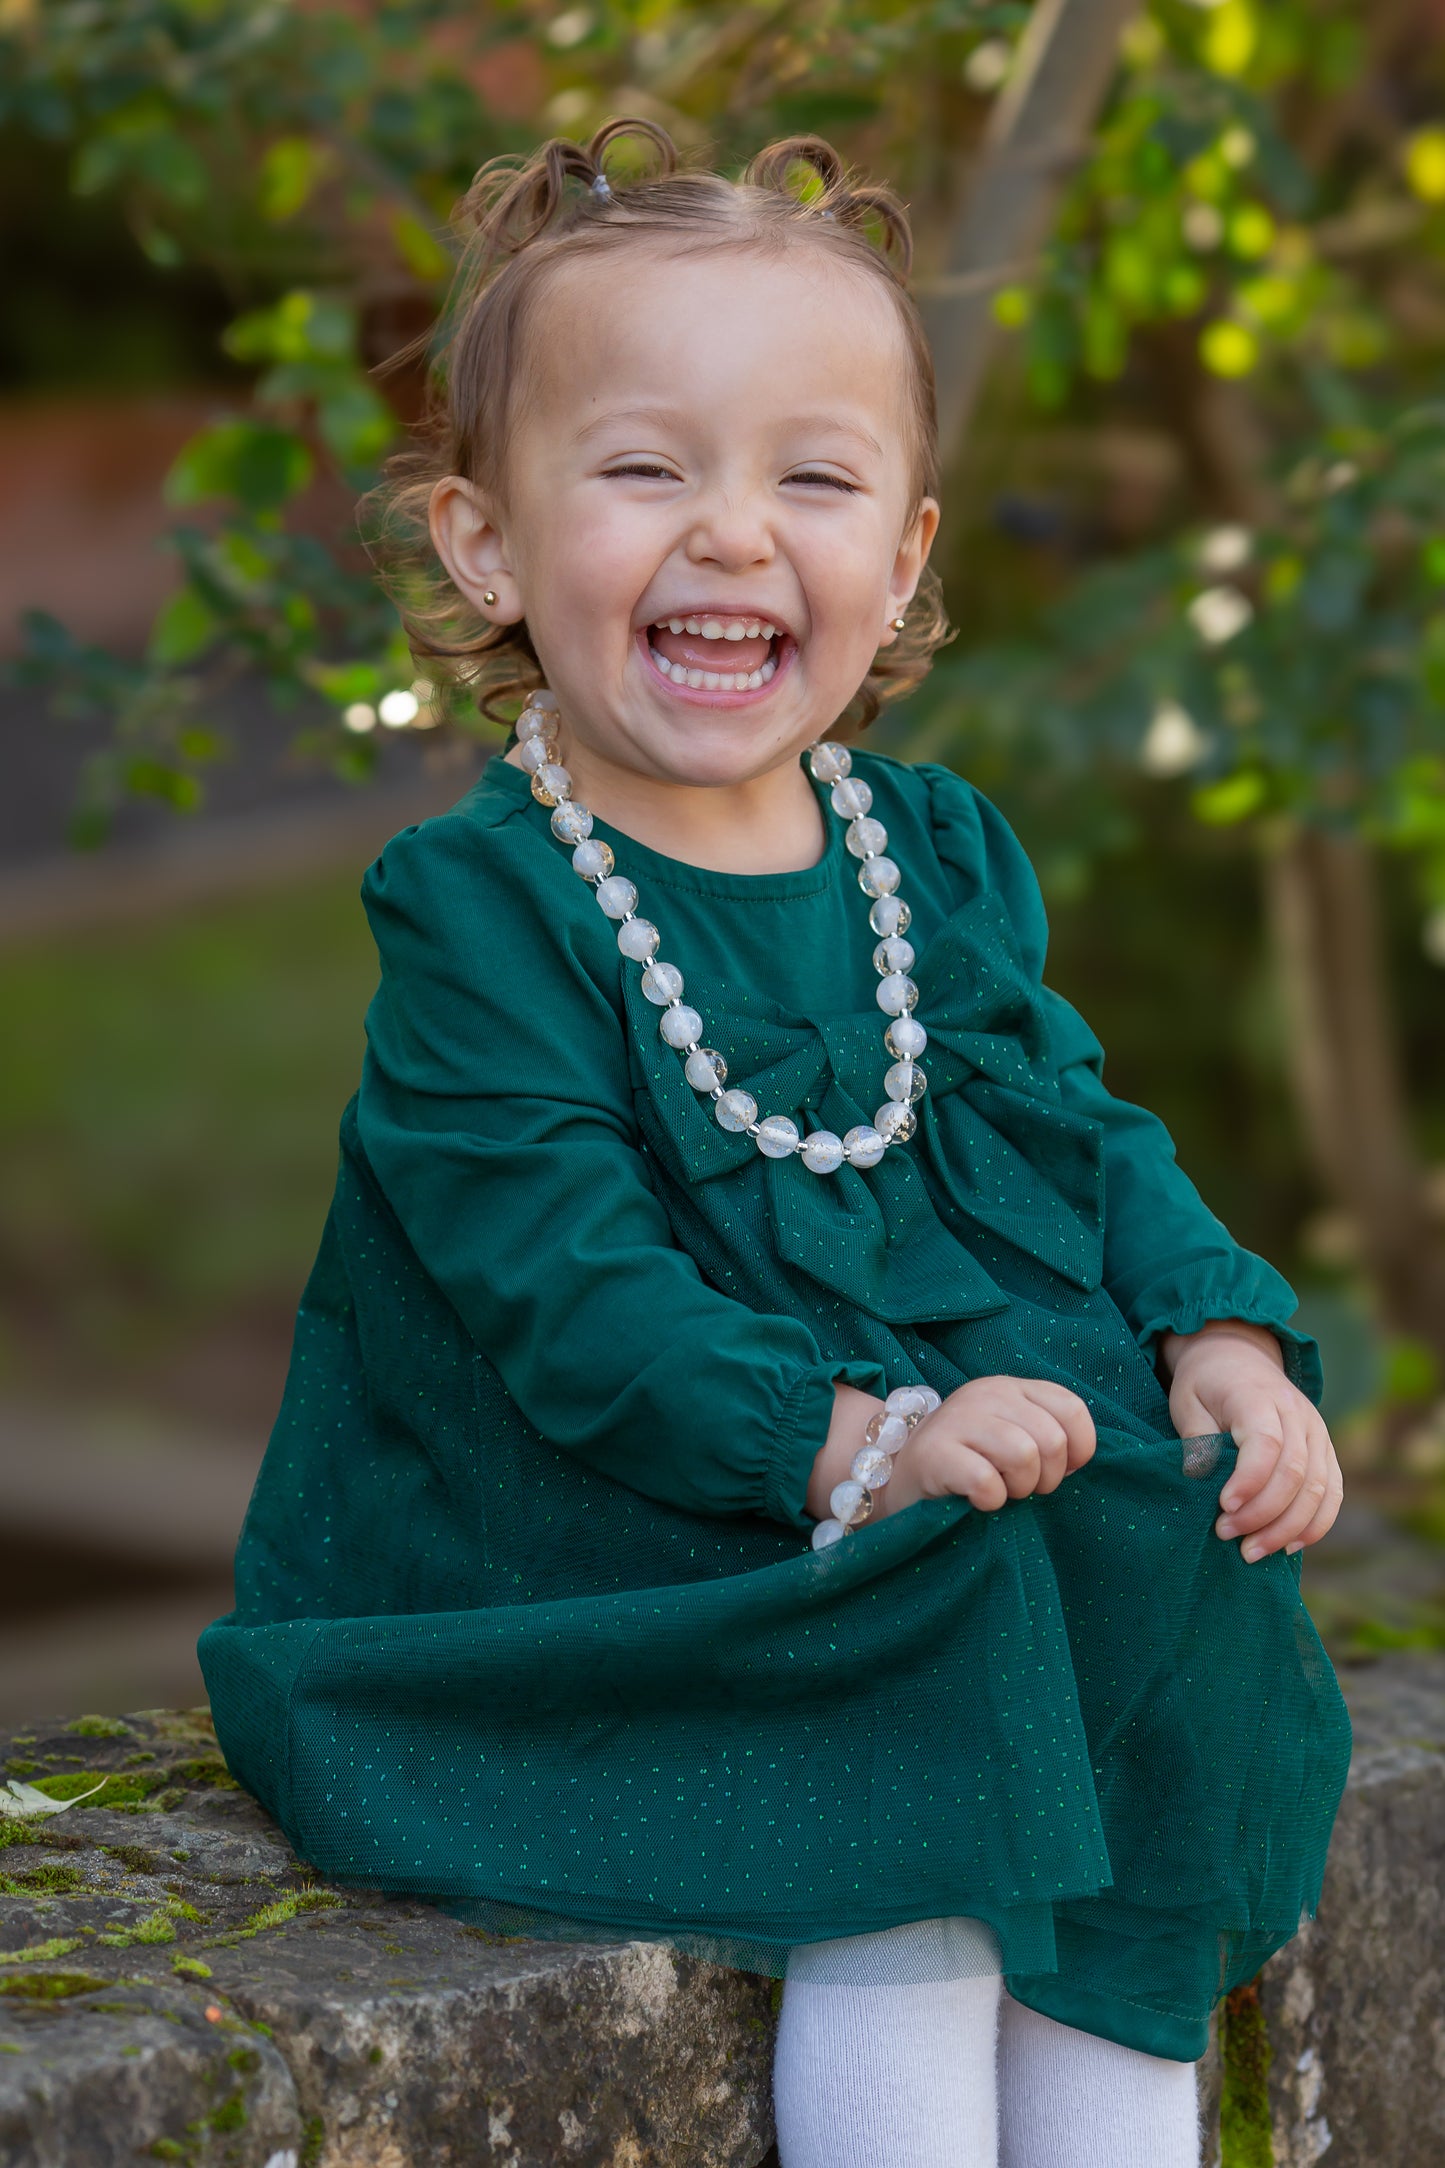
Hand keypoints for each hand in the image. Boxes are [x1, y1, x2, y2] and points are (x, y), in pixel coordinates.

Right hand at [880, 1375, 1096, 1516]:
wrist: (900, 1480)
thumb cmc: (969, 1465)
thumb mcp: (1012, 1436)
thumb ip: (1047, 1436)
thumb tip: (1077, 1461)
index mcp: (1012, 1387)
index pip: (1072, 1409)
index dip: (1078, 1450)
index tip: (1057, 1471)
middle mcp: (985, 1394)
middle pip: (1052, 1440)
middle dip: (1046, 1478)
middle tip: (1021, 1488)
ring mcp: (957, 1419)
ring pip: (1024, 1456)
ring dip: (1019, 1489)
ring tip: (1000, 1492)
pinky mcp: (933, 1453)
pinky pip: (987, 1482)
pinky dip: (990, 1501)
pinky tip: (977, 1499)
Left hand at [1161, 1321, 1342, 1561]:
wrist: (1239, 1357)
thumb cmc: (1207, 1385)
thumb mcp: (1186, 1400)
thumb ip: (1196, 1437)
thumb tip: (1200, 1477)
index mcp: (1258, 1396)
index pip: (1266, 1443)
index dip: (1250, 1481)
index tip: (1223, 1507)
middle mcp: (1297, 1414)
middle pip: (1296, 1472)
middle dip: (1264, 1514)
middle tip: (1228, 1537)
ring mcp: (1318, 1432)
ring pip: (1319, 1489)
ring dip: (1288, 1528)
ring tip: (1252, 1552)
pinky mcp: (1326, 1450)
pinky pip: (1333, 1492)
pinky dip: (1315, 1524)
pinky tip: (1288, 1546)